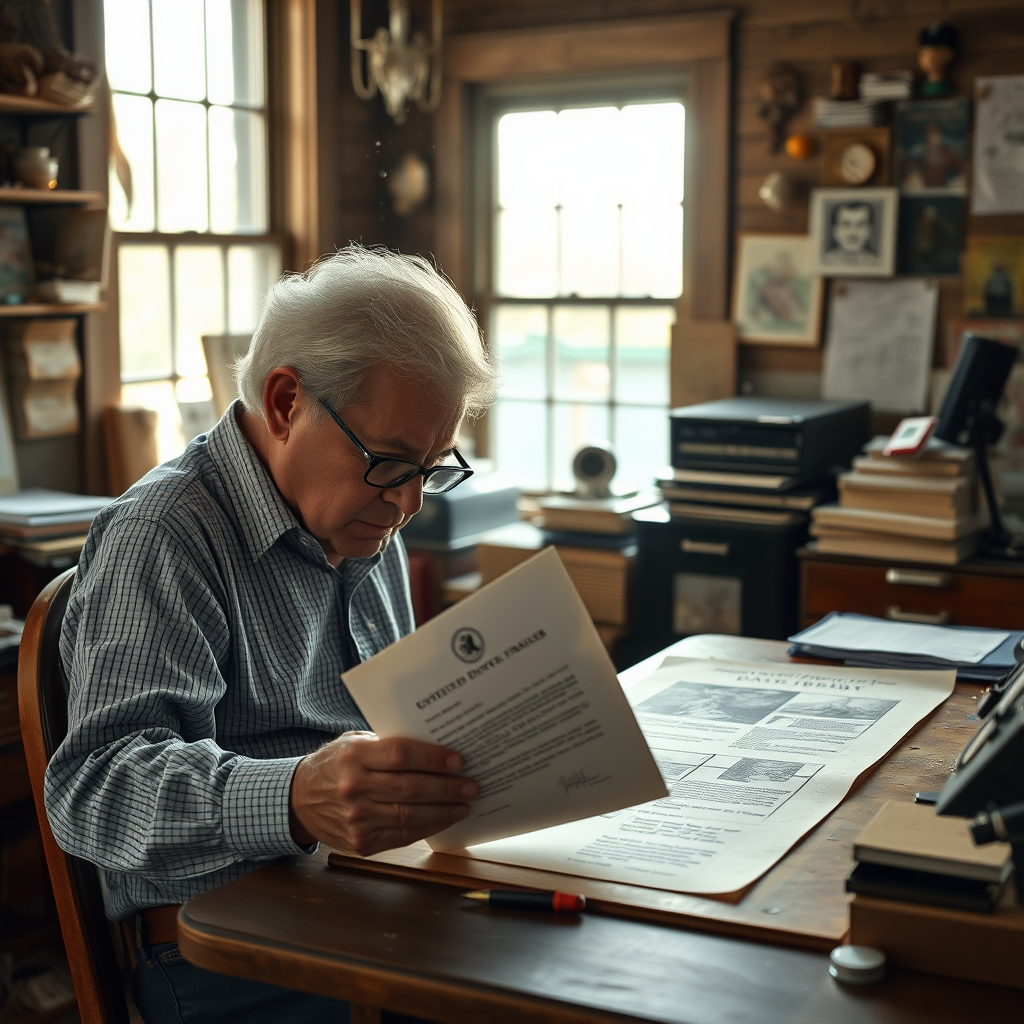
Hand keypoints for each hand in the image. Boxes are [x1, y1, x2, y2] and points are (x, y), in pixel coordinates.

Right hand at [288, 731, 477, 855]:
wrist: (299, 800)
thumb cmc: (335, 764)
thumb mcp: (355, 743)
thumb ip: (388, 745)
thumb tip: (435, 748)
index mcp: (354, 756)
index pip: (401, 755)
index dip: (432, 759)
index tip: (457, 761)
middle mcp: (354, 788)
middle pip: (410, 789)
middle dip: (446, 788)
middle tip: (470, 785)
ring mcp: (356, 819)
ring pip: (410, 816)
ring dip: (443, 811)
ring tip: (463, 804)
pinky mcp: (361, 842)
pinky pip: (403, 836)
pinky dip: (427, 828)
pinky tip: (443, 819)